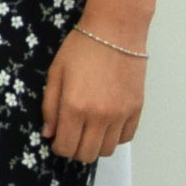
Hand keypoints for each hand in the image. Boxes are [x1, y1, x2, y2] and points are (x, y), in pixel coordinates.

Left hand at [42, 22, 144, 161]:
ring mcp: (121, 114)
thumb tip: (49, 134)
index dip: (58, 147)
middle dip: (75, 149)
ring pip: (108, 150)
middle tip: (71, 135)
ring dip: (95, 145)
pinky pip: (126, 137)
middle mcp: (100, 116)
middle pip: (88, 154)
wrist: (115, 32)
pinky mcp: (137, 109)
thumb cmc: (81, 49)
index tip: (56, 139)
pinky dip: (114, 137)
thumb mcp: (55, 74)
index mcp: (75, 107)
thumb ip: (50, 107)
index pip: (66, 147)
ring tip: (88, 129)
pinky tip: (105, 124)